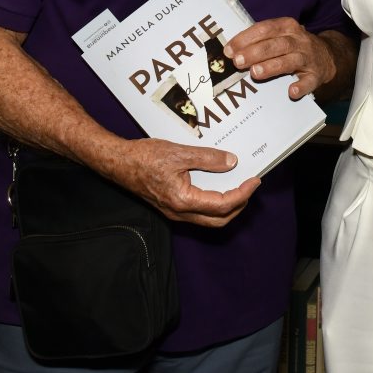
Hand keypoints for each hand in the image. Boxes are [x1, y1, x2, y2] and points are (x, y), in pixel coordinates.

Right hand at [103, 138, 259, 226]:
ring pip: (209, 218)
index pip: (222, 204)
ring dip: (227, 206)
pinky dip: (214, 203)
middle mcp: (180, 212)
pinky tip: (218, 185)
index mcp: (183, 201)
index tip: (254, 181)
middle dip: (239, 205)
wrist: (117, 163)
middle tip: (250, 187)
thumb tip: (231, 162)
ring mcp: (175, 212)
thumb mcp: (179, 153)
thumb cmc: (143, 158)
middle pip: (219, 219)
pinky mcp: (172, 206)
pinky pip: (199, 211)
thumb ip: (207, 158)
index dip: (243, 193)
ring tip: (238, 186)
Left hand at [225, 17, 335, 99]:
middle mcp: (298, 40)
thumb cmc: (294, 46)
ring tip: (255, 73)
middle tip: (238, 61)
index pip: (265, 28)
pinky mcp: (315, 75)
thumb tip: (231, 51)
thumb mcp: (280, 36)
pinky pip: (309, 81)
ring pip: (290, 61)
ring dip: (272, 66)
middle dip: (255, 52)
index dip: (246, 38)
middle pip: (277, 44)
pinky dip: (301, 86)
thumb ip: (259, 41)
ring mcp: (308, 58)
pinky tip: (291, 91)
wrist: (327, 56)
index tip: (229, 49)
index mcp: (287, 27)